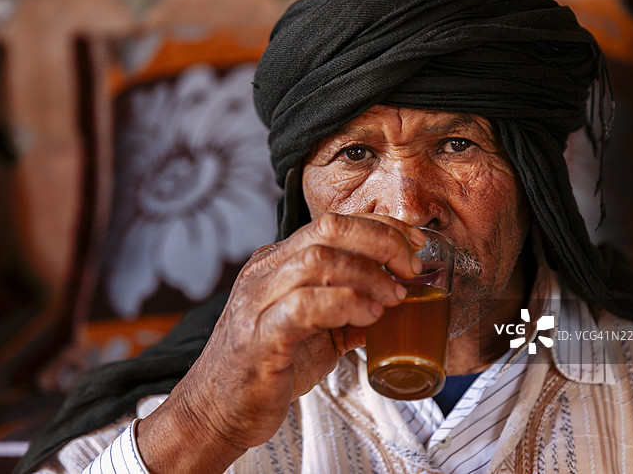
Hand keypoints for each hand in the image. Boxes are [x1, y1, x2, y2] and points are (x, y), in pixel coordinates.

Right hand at [137, 213, 424, 472]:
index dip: (380, 226)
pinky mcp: (260, 336)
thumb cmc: (266, 368)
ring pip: (317, 260)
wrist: (219, 410)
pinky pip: (304, 305)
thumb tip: (395, 302)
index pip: (333, 222)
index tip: (414, 244)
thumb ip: (348, 311)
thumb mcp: (314, 331)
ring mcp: (258, 301)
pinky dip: (345, 304)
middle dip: (380, 241)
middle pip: (328, 229)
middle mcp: (265, 272)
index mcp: (277, 262)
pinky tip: (368, 317)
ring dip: (368, 275)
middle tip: (410, 269)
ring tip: (394, 297)